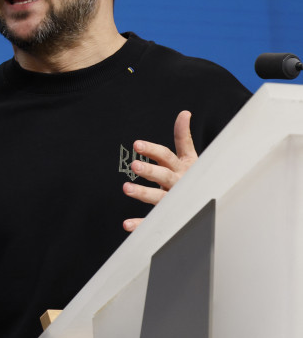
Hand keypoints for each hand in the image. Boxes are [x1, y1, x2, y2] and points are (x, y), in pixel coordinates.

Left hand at [122, 110, 196, 231]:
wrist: (211, 201)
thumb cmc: (194, 176)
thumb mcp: (190, 157)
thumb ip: (183, 137)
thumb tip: (184, 113)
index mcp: (182, 168)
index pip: (166, 156)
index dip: (153, 149)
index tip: (137, 144)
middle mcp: (178, 183)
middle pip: (164, 175)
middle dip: (150, 169)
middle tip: (135, 164)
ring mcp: (173, 200)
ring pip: (159, 197)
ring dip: (143, 193)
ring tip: (126, 188)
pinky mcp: (168, 215)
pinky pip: (154, 221)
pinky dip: (141, 224)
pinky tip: (126, 224)